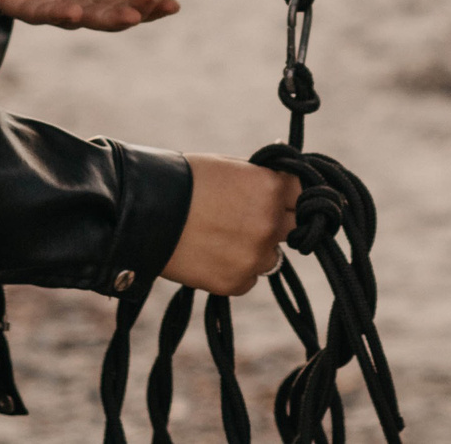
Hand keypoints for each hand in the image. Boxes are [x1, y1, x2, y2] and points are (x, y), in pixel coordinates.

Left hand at [0, 0, 180, 30]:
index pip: (130, 1)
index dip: (152, 6)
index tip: (173, 3)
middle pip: (112, 13)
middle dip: (136, 12)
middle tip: (156, 3)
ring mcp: (50, 3)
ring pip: (81, 18)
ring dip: (105, 19)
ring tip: (129, 16)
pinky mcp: (19, 2)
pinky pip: (40, 12)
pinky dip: (57, 14)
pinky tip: (74, 12)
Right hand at [161, 155, 299, 295]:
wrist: (145, 212)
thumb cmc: (184, 180)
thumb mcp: (228, 167)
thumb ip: (260, 177)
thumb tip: (284, 177)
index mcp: (270, 187)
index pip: (305, 194)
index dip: (292, 196)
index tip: (285, 199)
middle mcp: (269, 223)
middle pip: (296, 229)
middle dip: (279, 223)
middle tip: (253, 219)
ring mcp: (254, 256)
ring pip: (271, 256)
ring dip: (255, 248)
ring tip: (219, 236)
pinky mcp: (237, 283)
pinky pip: (249, 277)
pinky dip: (235, 269)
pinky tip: (209, 254)